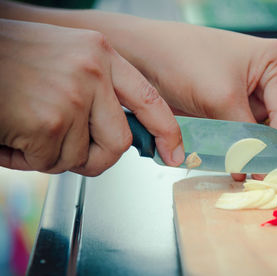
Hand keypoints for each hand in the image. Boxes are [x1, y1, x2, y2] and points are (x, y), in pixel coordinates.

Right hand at [0, 19, 183, 175]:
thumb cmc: (6, 56)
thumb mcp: (62, 56)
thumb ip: (94, 87)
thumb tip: (117, 130)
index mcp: (100, 53)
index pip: (148, 99)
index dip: (166, 130)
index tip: (175, 153)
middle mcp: (93, 71)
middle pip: (119, 142)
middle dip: (95, 158)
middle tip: (64, 150)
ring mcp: (73, 96)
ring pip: (81, 157)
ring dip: (50, 155)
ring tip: (23, 128)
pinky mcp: (49, 122)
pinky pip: (48, 162)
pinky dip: (24, 158)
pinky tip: (8, 133)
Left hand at [117, 22, 276, 179]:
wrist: (145, 57)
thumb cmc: (183, 60)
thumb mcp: (222, 98)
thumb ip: (246, 136)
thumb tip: (260, 169)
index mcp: (276, 63)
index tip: (271, 172)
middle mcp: (272, 79)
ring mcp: (255, 96)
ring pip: (275, 133)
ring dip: (268, 154)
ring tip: (258, 177)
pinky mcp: (237, 110)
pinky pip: (252, 135)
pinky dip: (249, 151)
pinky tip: (241, 167)